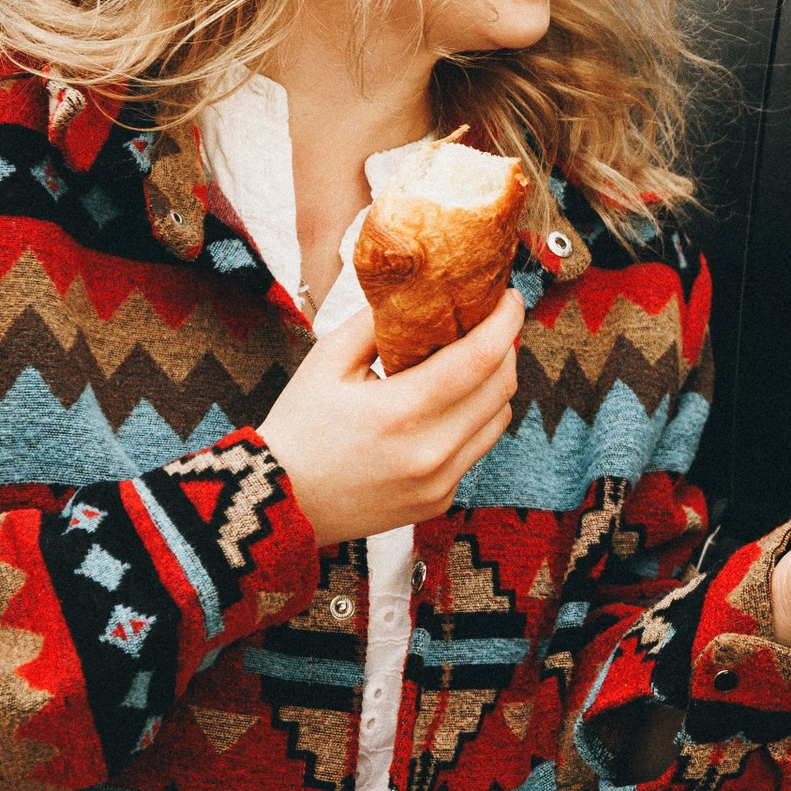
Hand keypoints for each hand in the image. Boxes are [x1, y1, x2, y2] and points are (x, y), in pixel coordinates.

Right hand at [258, 288, 524, 545]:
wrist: (279, 502)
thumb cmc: (299, 427)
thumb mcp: (327, 361)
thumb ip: (376, 320)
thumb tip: (417, 287)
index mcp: (402, 411)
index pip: (481, 358)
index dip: (505, 321)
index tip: (510, 297)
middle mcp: (430, 451)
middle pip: (501, 387)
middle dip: (505, 347)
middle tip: (493, 323)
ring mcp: (439, 481)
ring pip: (498, 420)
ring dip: (495, 384)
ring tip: (475, 360)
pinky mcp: (439, 500)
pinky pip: (476, 449)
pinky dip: (474, 419)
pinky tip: (450, 403)